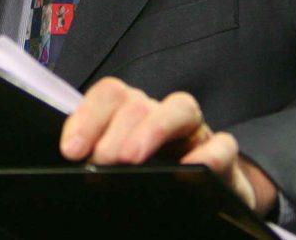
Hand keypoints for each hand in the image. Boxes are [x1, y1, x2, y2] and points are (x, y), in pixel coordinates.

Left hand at [59, 78, 275, 216]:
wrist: (203, 199)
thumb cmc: (151, 181)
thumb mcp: (119, 168)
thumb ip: (99, 158)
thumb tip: (75, 161)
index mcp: (131, 113)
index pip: (109, 96)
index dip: (87, 117)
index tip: (71, 150)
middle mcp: (162, 115)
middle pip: (138, 102)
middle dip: (114, 130)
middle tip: (100, 160)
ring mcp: (196, 133)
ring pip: (180, 107)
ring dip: (152, 129)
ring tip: (131, 158)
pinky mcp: (224, 157)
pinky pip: (223, 144)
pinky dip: (209, 154)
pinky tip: (190, 170)